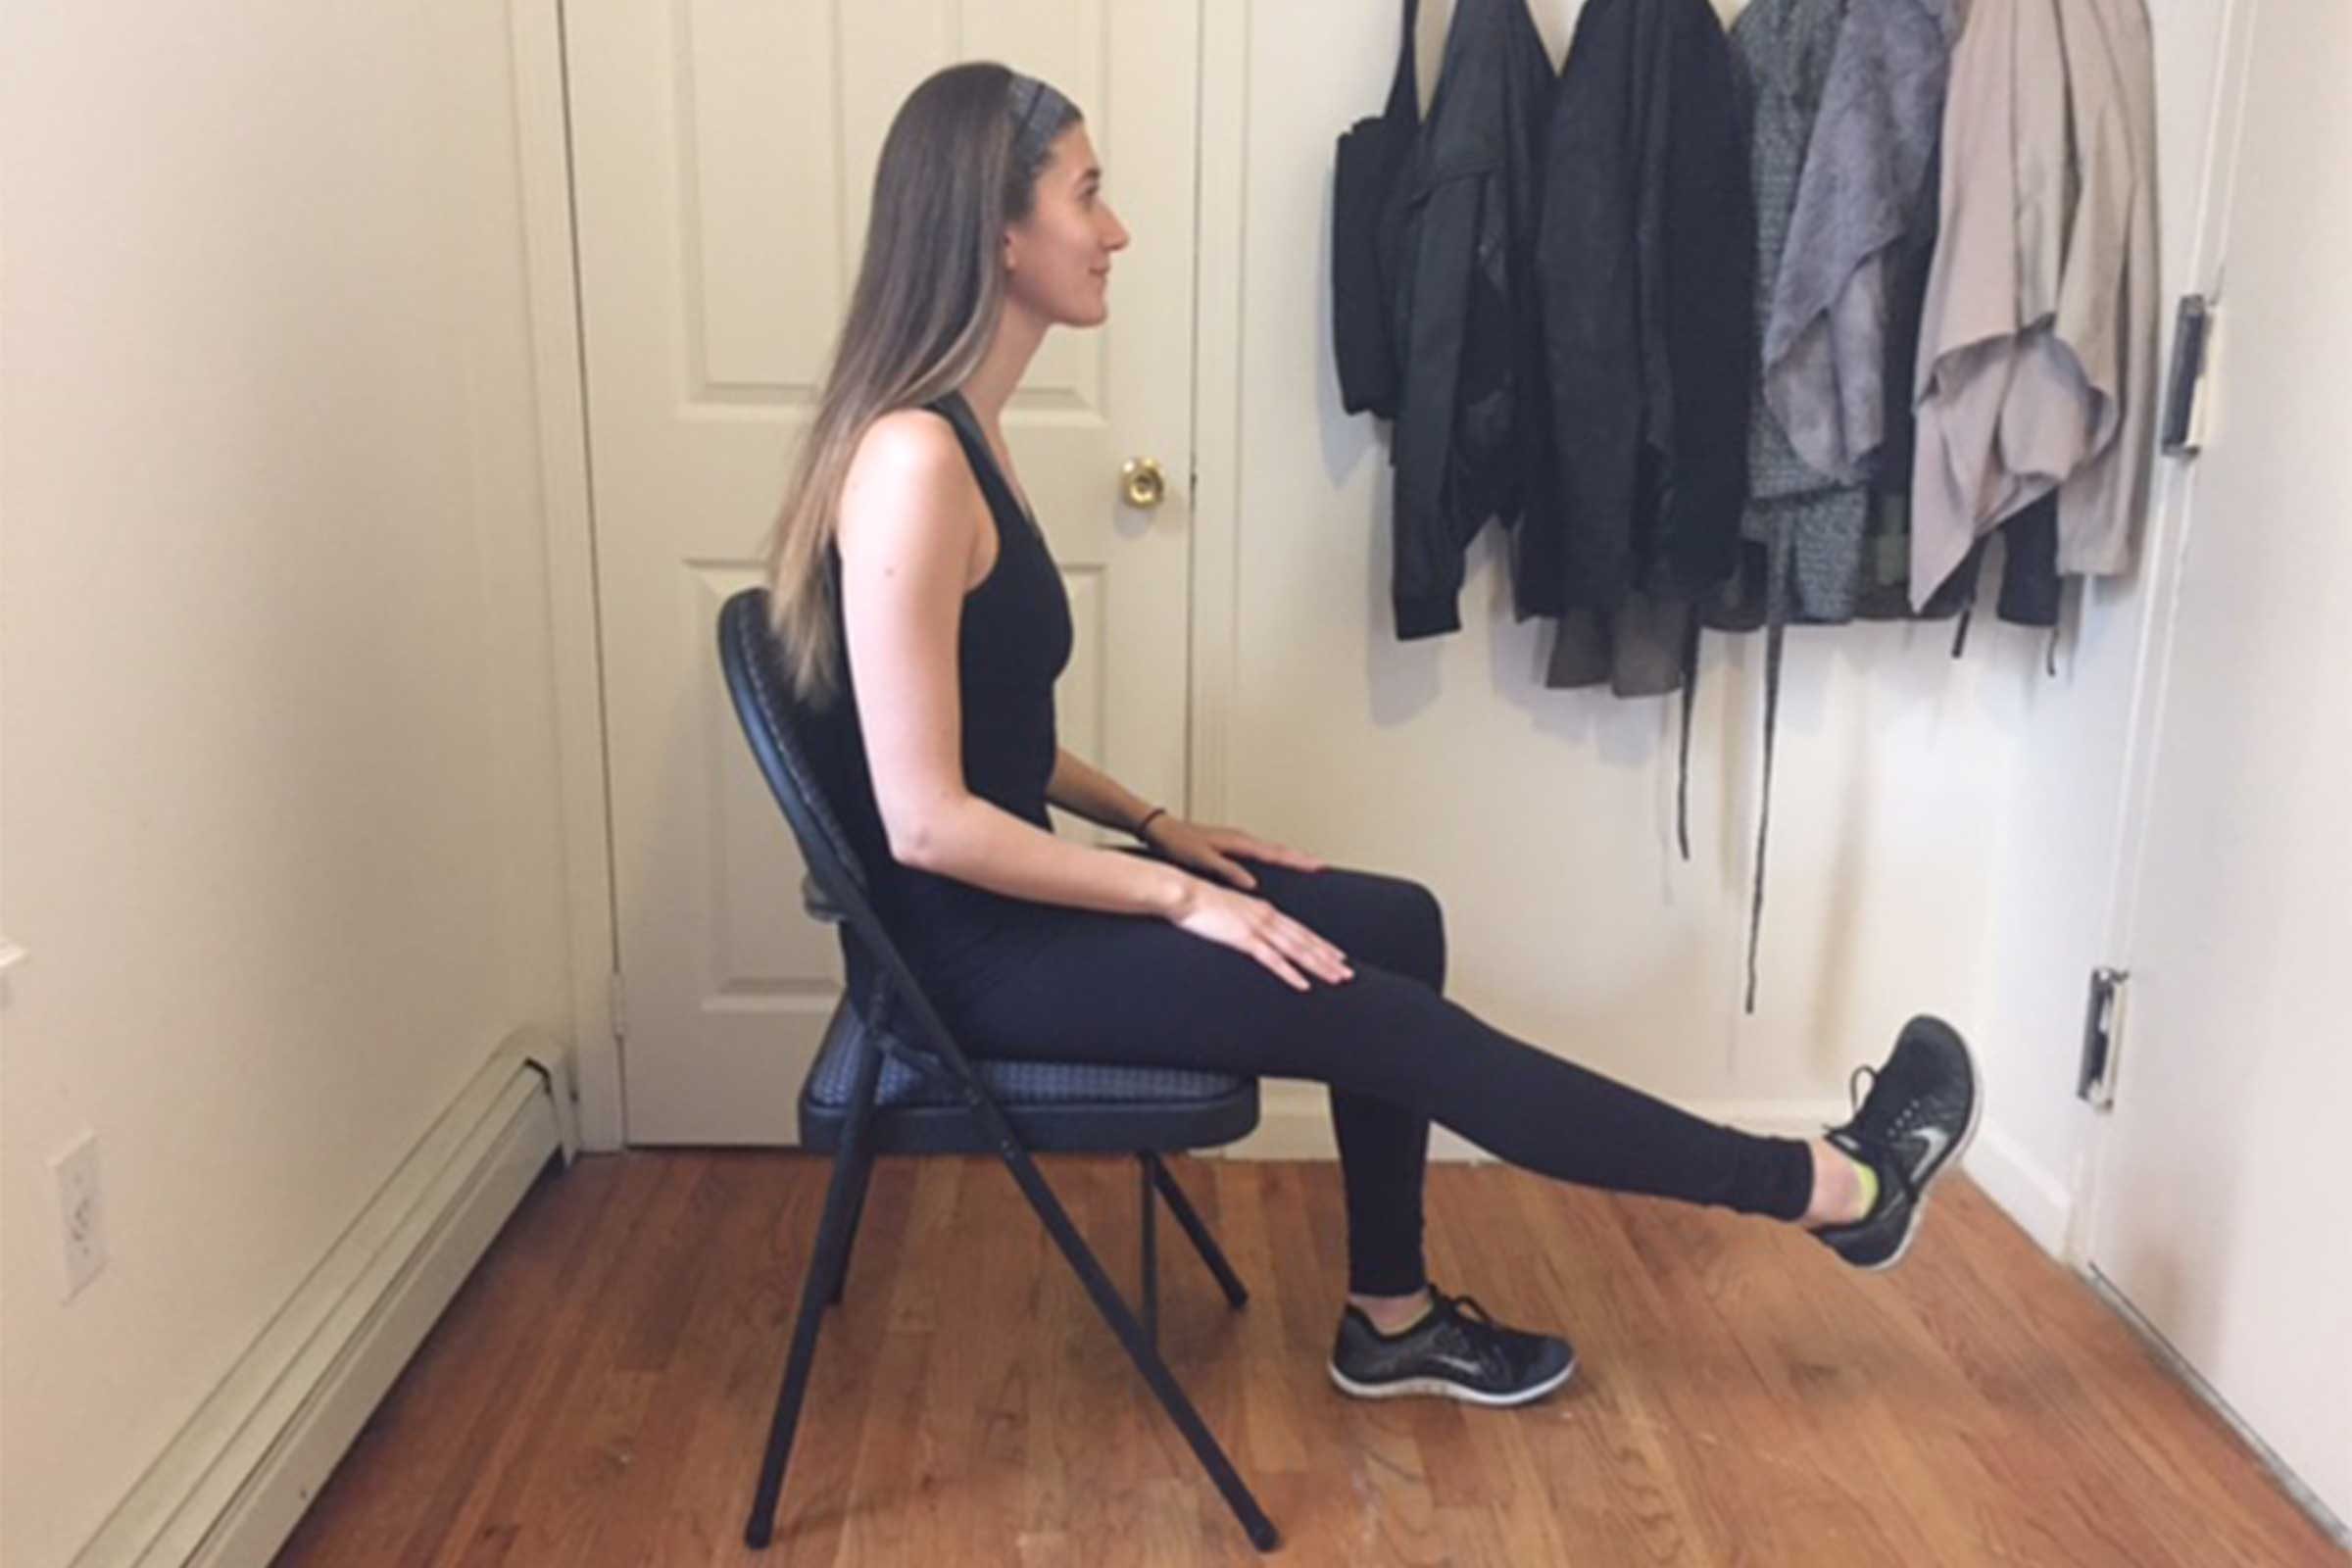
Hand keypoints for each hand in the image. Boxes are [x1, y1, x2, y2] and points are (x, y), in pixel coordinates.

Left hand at [1140, 814, 1324, 890]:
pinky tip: (1275, 865)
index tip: (1320, 866)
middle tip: (1322, 866)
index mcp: (1239, 842)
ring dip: (1290, 857)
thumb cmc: (1176, 842)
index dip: (1299, 861)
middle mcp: (1241, 839)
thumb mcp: (1202, 859)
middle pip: (1280, 850)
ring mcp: (1237, 841)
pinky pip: (1260, 852)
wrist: (1160, 829)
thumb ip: (1228, 871)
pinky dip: (1274, 858)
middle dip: (1302, 858)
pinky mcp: (1230, 846)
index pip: (1277, 853)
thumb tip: (1253, 884)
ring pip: (1271, 850)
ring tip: (1307, 865)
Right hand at [1164, 879, 1352, 990]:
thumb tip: (1248, 934)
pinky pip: (1272, 960)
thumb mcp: (1227, 911)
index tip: (1336, 955)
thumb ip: (1241, 922)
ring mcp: (1257, 927)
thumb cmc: (1197, 903)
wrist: (1182, 892)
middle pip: (1304, 940)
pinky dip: (1290, 973)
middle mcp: (1266, 916)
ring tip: (1336, 979)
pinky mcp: (1244, 938)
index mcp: (1262, 909)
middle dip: (1328, 957)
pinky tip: (1303, 985)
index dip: (1320, 944)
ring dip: (1318, 965)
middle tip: (1348, 972)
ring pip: (1296, 950)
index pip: (1299, 930)